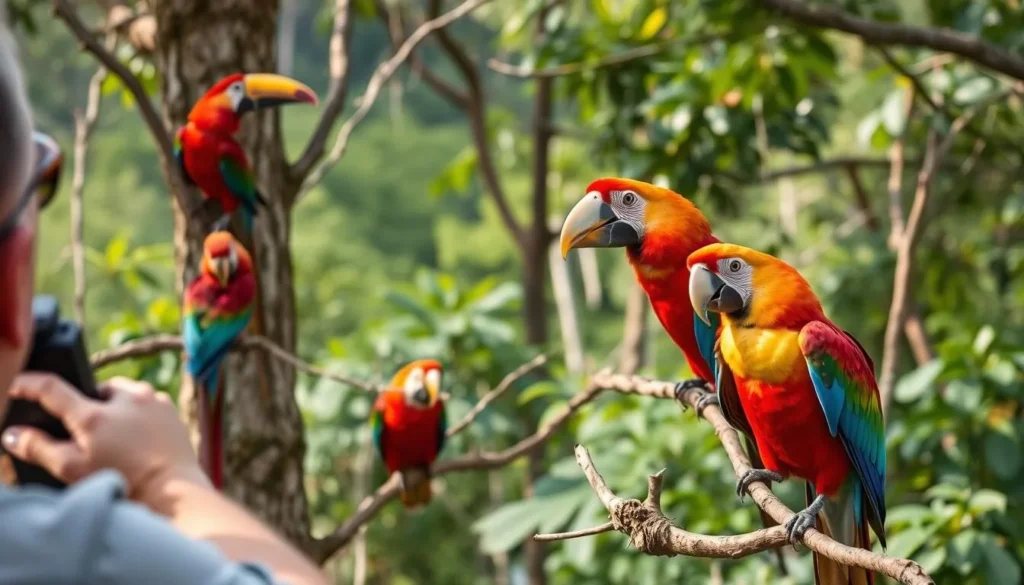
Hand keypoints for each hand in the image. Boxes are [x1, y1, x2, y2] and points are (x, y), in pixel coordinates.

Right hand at [1, 373, 209, 504]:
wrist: (174, 492)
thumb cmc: (123, 483)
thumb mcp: (73, 471)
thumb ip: (39, 449)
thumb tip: (13, 435)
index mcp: (93, 416)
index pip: (51, 388)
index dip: (28, 385)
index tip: (17, 386)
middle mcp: (124, 399)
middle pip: (92, 390)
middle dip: (85, 406)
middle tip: (86, 432)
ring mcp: (150, 399)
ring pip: (121, 392)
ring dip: (113, 406)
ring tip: (114, 434)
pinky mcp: (169, 407)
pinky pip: (145, 401)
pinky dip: (137, 412)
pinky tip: (137, 435)